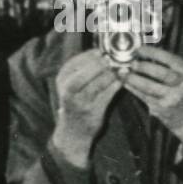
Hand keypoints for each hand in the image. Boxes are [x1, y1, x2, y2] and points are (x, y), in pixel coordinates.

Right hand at [50, 49, 120, 168]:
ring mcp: (80, 103)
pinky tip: (120, 81)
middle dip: (100, 64)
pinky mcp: (93, 112)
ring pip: (97, 84)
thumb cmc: (75, 102)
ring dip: (111, 74)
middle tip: (112, 59)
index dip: (89, 55)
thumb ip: (82, 69)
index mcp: (62, 81)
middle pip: (85, 74)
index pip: (74, 63)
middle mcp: (68, 92)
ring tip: (119, 69)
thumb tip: (102, 53)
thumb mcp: (71, 85)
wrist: (74, 131)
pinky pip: (106, 96)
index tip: (101, 52)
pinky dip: (115, 86)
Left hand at [122, 45, 182, 144]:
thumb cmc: (181, 90)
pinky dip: (132, 88)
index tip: (140, 49)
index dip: (153, 53)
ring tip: (123, 73)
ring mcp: (171, 98)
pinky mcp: (161, 108)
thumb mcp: (181, 74)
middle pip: (161, 73)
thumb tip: (144, 52)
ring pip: (149, 87)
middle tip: (131, 62)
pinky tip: (125, 83)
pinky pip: (143, 96)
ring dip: (133, 79)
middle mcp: (181, 84)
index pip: (169, 59)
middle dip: (143, 67)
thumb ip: (166, 63)